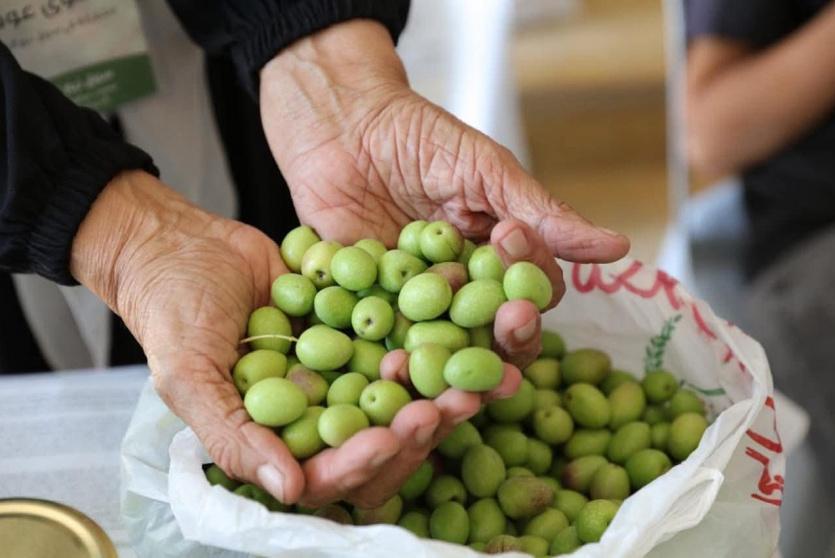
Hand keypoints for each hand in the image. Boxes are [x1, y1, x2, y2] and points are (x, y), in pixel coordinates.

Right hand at [69, 171, 518, 508]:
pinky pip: (402, 325)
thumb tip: (291, 488)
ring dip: (444, 377)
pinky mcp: (361, 321)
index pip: (335, 469)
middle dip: (424, 421)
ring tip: (486, 363)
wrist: (178, 243)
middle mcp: (322, 408)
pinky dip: (433, 316)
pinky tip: (464, 295)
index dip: (367, 460)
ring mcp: (346, 365)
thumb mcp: (188, 377)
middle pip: (385, 431)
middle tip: (462, 399)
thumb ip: (233, 437)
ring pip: (405, 383)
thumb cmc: (171, 313)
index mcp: (285, 439)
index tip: (395, 435)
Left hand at [260, 20, 629, 368]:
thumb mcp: (484, 168)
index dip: (532, 286)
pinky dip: (388, 357)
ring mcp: (413, 306)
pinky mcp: (366, 311)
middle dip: (506, 337)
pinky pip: (382, 342)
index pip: (531, 294)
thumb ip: (542, 213)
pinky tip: (392, 364)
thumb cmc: (419, 137)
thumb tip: (617, 247)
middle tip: (509, 323)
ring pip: (442, 350)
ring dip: (454, 364)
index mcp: (497, 262)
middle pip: (493, 337)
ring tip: (457, 363)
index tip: (511, 243)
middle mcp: (461, 292)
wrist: (339, 124)